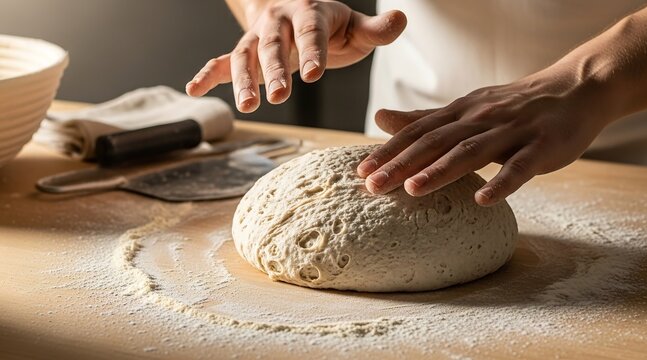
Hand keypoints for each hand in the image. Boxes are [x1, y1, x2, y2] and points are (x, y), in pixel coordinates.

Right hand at [186, 0, 405, 112]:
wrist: (297, 9)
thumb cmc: (333, 26)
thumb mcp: (356, 26)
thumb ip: (376, 29)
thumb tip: (401, 19)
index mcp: (310, 13)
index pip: (311, 31)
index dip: (313, 51)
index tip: (315, 75)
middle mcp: (278, 22)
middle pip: (274, 45)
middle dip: (276, 70)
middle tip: (279, 97)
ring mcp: (258, 37)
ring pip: (246, 55)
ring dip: (244, 80)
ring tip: (248, 106)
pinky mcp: (244, 52)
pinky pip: (222, 62)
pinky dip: (209, 74)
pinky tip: (194, 89)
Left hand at [357, 66, 615, 205]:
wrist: (576, 88)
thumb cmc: (514, 106)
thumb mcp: (466, 109)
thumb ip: (424, 118)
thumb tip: (380, 117)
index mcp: (460, 113)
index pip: (417, 132)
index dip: (388, 151)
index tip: (360, 172)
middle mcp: (480, 119)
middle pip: (435, 142)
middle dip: (402, 164)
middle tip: (372, 186)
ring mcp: (512, 131)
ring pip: (471, 151)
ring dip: (441, 171)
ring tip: (413, 189)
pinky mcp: (542, 146)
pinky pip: (521, 166)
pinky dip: (502, 182)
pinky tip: (483, 200)